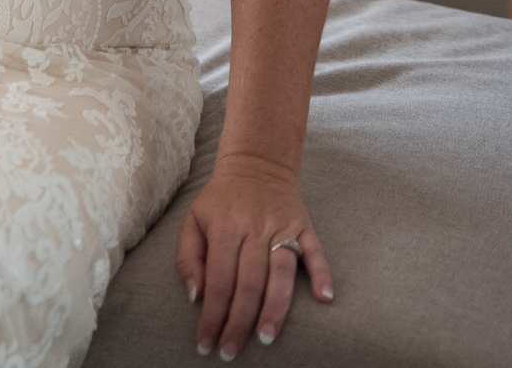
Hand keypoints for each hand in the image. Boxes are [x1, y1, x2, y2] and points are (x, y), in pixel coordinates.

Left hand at [176, 153, 333, 358]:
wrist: (256, 163)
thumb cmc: (221, 199)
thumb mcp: (193, 220)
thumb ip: (187, 257)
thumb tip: (195, 296)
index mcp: (223, 229)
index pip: (217, 281)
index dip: (211, 315)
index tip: (207, 343)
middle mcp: (253, 229)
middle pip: (247, 283)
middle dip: (239, 322)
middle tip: (231, 350)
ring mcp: (281, 228)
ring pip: (280, 273)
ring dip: (274, 308)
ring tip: (266, 337)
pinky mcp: (304, 226)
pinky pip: (315, 252)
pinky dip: (321, 274)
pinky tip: (324, 298)